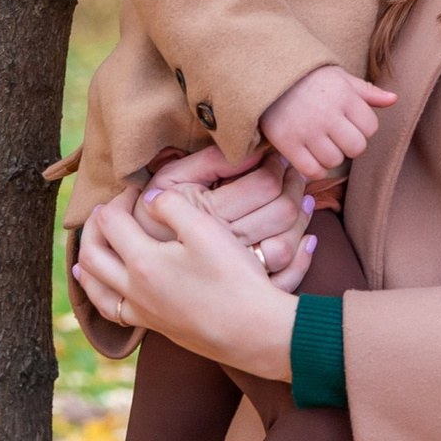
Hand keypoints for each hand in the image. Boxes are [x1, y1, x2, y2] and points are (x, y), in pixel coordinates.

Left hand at [71, 191, 302, 382]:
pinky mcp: (157, 327)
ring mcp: (143, 312)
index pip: (111, 221)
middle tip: (106, 211)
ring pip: (95, 289)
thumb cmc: (233, 278)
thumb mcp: (205, 229)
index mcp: (142, 261)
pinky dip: (102, 297)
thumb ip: (171, 205)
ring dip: (87, 266)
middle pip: (92, 254)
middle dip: (93, 228)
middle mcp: (134, 289)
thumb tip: (149, 198)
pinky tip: (110, 293)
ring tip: (86, 256)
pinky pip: (113, 312)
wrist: (254, 332)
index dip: (120, 199)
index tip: (137, 189)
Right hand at [141, 142, 310, 275]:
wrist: (133, 266)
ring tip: (302, 198)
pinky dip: (302, 259)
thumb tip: (253, 149)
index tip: (277, 156)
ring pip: (287, 244)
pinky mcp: (241, 291)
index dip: (278, 165)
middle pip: (281, 212)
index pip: (263, 185)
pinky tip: (307, 239)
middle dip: (295, 185)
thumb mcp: (170, 180)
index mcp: (208, 214)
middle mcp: (224, 247)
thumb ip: (209, 162)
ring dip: (303, 219)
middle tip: (295, 172)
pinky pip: (285, 278)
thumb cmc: (151, 217)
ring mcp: (235, 273)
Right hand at [260, 62, 396, 183]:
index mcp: (344, 96)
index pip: (371, 128)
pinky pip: (312, 170)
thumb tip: (394, 99)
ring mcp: (306, 130)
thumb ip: (367, 92)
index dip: (363, 128)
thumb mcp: (340, 77)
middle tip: (337, 137)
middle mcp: (327, 114)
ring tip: (322, 144)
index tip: (349, 123)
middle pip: (356, 148)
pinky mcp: (287, 143)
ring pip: (334, 161)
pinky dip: (315, 169)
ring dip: (331, 157)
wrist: (268, 75)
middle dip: (350, 145)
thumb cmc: (309, 77)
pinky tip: (311, 157)